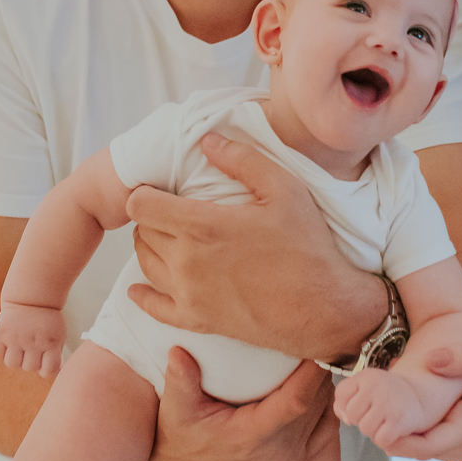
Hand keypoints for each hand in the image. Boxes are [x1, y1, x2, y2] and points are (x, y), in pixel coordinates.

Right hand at [0, 303, 66, 377]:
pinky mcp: (0, 333)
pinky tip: (7, 344)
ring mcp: (15, 337)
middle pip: (29, 368)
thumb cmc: (46, 321)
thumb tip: (48, 375)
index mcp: (51, 342)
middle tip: (31, 349)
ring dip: (15, 359)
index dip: (46, 369)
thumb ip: (54, 355)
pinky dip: (0, 354)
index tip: (45, 361)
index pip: (48, 371)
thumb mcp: (58, 336)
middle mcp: (33, 341)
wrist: (31, 297)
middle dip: (30, 361)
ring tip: (19, 347)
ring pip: (12, 364)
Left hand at [125, 133, 384, 360]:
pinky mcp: (197, 319)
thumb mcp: (284, 189)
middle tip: (171, 210)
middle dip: (151, 217)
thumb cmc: (307, 246)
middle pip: (142, 232)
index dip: (145, 192)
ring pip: (145, 264)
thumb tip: (207, 140)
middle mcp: (186, 260)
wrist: (322, 308)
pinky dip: (142, 295)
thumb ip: (242, 160)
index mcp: (202, 225)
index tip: (160, 189)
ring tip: (168, 237)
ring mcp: (189, 293)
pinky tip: (139, 288)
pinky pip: (154, 308)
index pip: (142, 205)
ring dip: (150, 247)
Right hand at [139, 344, 340, 460]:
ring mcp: (291, 460)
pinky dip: (323, 400)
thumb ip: (179, 381)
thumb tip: (178, 352)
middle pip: (318, 403)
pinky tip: (314, 378)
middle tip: (318, 333)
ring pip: (325, 413)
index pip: (298, 401)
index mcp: (253, 438)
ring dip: (324, 383)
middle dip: (323, 368)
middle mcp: (280, 453)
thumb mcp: (174, 409)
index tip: (318, 338)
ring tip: (317, 350)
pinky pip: (323, 425)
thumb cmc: (177, 436)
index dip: (314, 371)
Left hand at [333, 368, 431, 449]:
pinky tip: (393, 430)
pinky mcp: (399, 419)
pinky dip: (385, 440)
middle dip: (361, 419)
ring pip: (365, 429)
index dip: (348, 406)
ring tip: (385, 421)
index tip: (364, 404)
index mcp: (366, 376)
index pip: (341, 397)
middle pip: (351, 416)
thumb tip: (346, 419)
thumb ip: (344, 400)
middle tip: (377, 414)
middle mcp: (376, 385)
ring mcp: (388, 402)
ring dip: (374, 431)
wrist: (419, 397)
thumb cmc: (386, 395)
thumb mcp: (363, 387)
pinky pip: (380, 440)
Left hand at [377, 341, 461, 460]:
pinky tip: (392, 402)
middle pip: (411, 449)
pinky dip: (402, 425)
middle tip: (364, 404)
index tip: (373, 417)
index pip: (423, 447)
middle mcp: (457, 446)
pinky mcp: (445, 442)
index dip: (394, 437)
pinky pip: (417, 439)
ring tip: (373, 401)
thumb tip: (433, 358)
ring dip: (392, 428)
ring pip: (411, 445)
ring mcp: (451, 447)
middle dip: (386, 430)